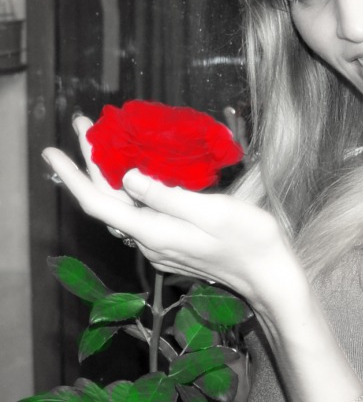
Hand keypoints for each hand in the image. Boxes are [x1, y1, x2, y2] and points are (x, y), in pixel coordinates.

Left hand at [42, 117, 299, 315]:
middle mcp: (149, 240)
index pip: (99, 203)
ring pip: (121, 205)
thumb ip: (168, 195)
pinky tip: (134, 168)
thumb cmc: (250, 241)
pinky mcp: (171, 242)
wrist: (269, 276)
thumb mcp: (213, 211)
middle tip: (84, 124)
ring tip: (103, 139)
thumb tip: (129, 177)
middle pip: (107, 201)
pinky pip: (139, 211)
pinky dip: (128, 186)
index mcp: (154, 231)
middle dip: (90, 162)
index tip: (53, 150)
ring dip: (107, 172)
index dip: (72, 176)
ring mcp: (159, 244)